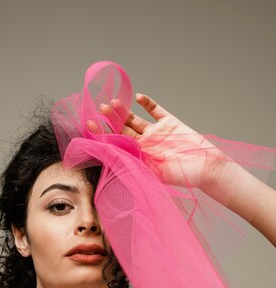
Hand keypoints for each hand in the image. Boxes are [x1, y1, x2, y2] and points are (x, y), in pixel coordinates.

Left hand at [87, 93, 226, 189]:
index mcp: (139, 158)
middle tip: (100, 109)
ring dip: (124, 111)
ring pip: (135, 120)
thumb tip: (118, 162)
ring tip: (114, 102)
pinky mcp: (170, 123)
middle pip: (123, 131)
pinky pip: (156, 111)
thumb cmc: (184, 176)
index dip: (103, 135)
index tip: (91, 126)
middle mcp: (145, 145)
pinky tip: (139, 97)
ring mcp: (157, 133)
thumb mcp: (158, 174)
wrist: (209, 168)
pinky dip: (148, 103)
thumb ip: (140, 166)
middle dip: (111, 120)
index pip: (116, 145)